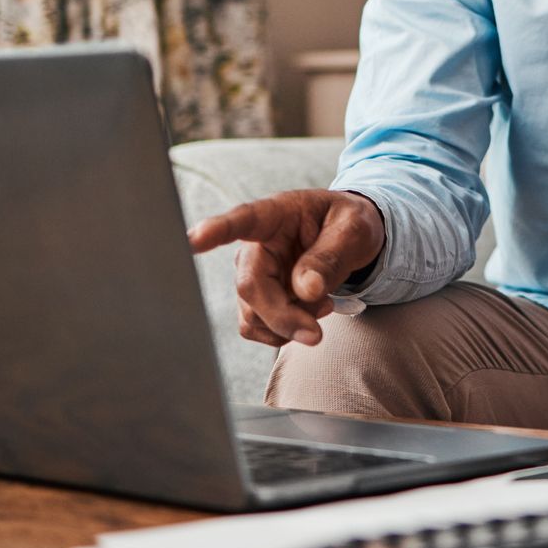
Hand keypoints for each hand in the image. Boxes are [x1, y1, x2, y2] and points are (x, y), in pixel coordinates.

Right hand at [187, 189, 384, 346]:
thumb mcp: (353, 230)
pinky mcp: (256, 298)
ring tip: (323, 305)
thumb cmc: (349, 224)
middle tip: (316, 333)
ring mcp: (252, 273)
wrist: (350, 239)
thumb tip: (305, 289)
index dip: (216, 230)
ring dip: (289, 324)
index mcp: (276, 214)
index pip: (242, 221)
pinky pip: (257, 328)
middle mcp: (255, 245)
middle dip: (282, 316)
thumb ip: (330, 256)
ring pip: (252, 314)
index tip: (194, 239)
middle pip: (250, 286)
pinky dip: (285, 332)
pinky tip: (308, 315)